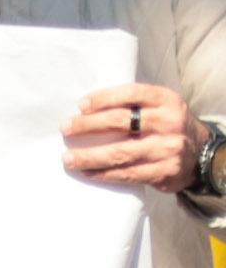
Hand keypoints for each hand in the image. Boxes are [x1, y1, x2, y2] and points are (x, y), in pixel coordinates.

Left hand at [62, 83, 199, 191]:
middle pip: (120, 122)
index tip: (80, 106)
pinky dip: (104, 174)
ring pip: (120, 152)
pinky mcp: (166, 172)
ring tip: (68, 158)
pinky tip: (88, 172)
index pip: (131, 94)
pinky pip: (129, 173)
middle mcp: (170, 122)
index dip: (103, 98)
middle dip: (87, 125)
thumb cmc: (165, 125)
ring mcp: (169, 149)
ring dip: (89, 156)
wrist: (201, 153)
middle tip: (65, 129)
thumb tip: (84, 109)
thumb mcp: (158, 106)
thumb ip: (132, 103)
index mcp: (166, 100)